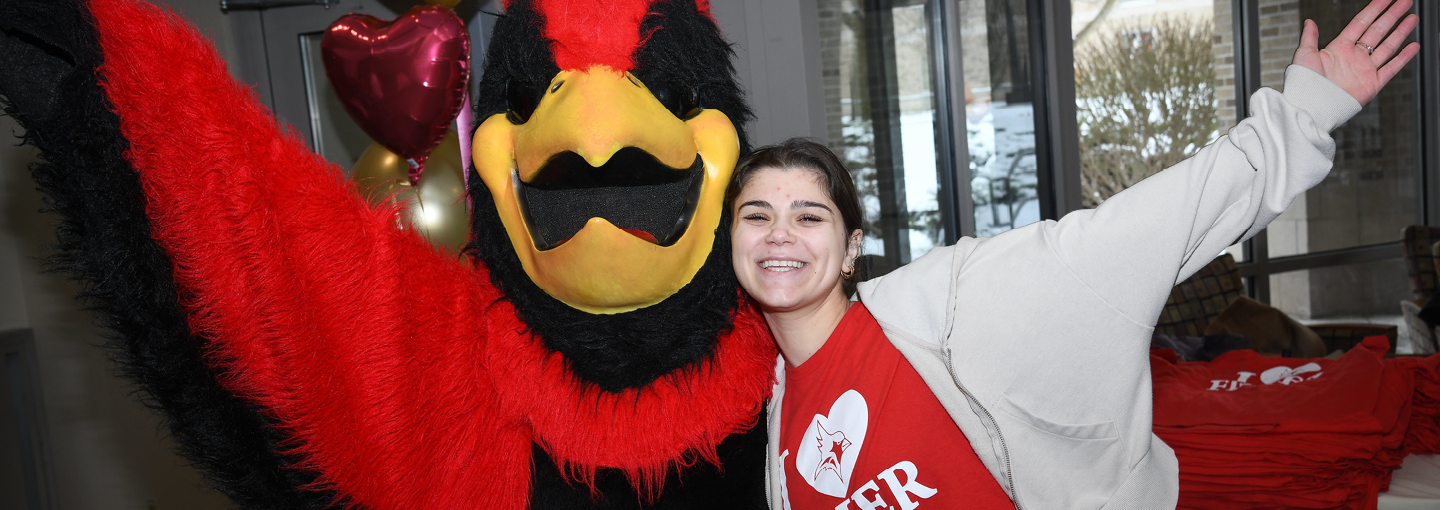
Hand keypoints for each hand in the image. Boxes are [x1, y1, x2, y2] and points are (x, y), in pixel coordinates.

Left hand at [1292, 0, 1419, 105]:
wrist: (1311, 107)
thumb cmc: (1304, 84)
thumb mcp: (1305, 55)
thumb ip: (1309, 37)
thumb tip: (1309, 22)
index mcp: (1339, 48)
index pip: (1361, 23)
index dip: (1374, 9)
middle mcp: (1354, 57)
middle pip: (1378, 31)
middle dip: (1392, 15)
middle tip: (1405, 2)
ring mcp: (1365, 70)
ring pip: (1388, 46)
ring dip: (1401, 32)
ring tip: (1412, 18)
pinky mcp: (1372, 84)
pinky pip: (1391, 68)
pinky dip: (1403, 57)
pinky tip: (1413, 46)